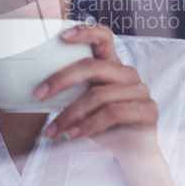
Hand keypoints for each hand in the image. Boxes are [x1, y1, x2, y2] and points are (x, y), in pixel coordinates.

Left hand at [34, 24, 159, 169]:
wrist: (133, 153)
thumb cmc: (104, 124)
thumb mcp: (85, 102)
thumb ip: (72, 90)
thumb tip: (37, 88)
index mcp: (113, 64)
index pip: (103, 36)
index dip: (85, 32)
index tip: (62, 37)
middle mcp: (128, 73)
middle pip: (92, 66)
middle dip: (61, 79)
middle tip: (39, 94)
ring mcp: (140, 90)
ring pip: (98, 95)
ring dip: (69, 114)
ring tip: (52, 129)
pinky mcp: (148, 110)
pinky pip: (112, 113)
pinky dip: (88, 125)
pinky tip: (73, 135)